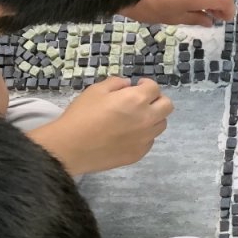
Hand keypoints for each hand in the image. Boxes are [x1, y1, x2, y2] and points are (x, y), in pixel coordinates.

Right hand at [33, 77, 172, 173]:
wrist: (70, 147)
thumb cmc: (81, 115)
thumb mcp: (96, 90)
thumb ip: (116, 83)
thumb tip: (128, 85)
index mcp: (137, 99)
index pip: (154, 88)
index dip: (146, 85)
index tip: (138, 86)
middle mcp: (147, 118)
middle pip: (167, 106)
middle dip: (157, 100)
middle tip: (142, 101)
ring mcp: (144, 139)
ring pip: (161, 125)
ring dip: (153, 118)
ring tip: (136, 118)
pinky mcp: (138, 154)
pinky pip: (149, 141)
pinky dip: (144, 135)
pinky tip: (128, 135)